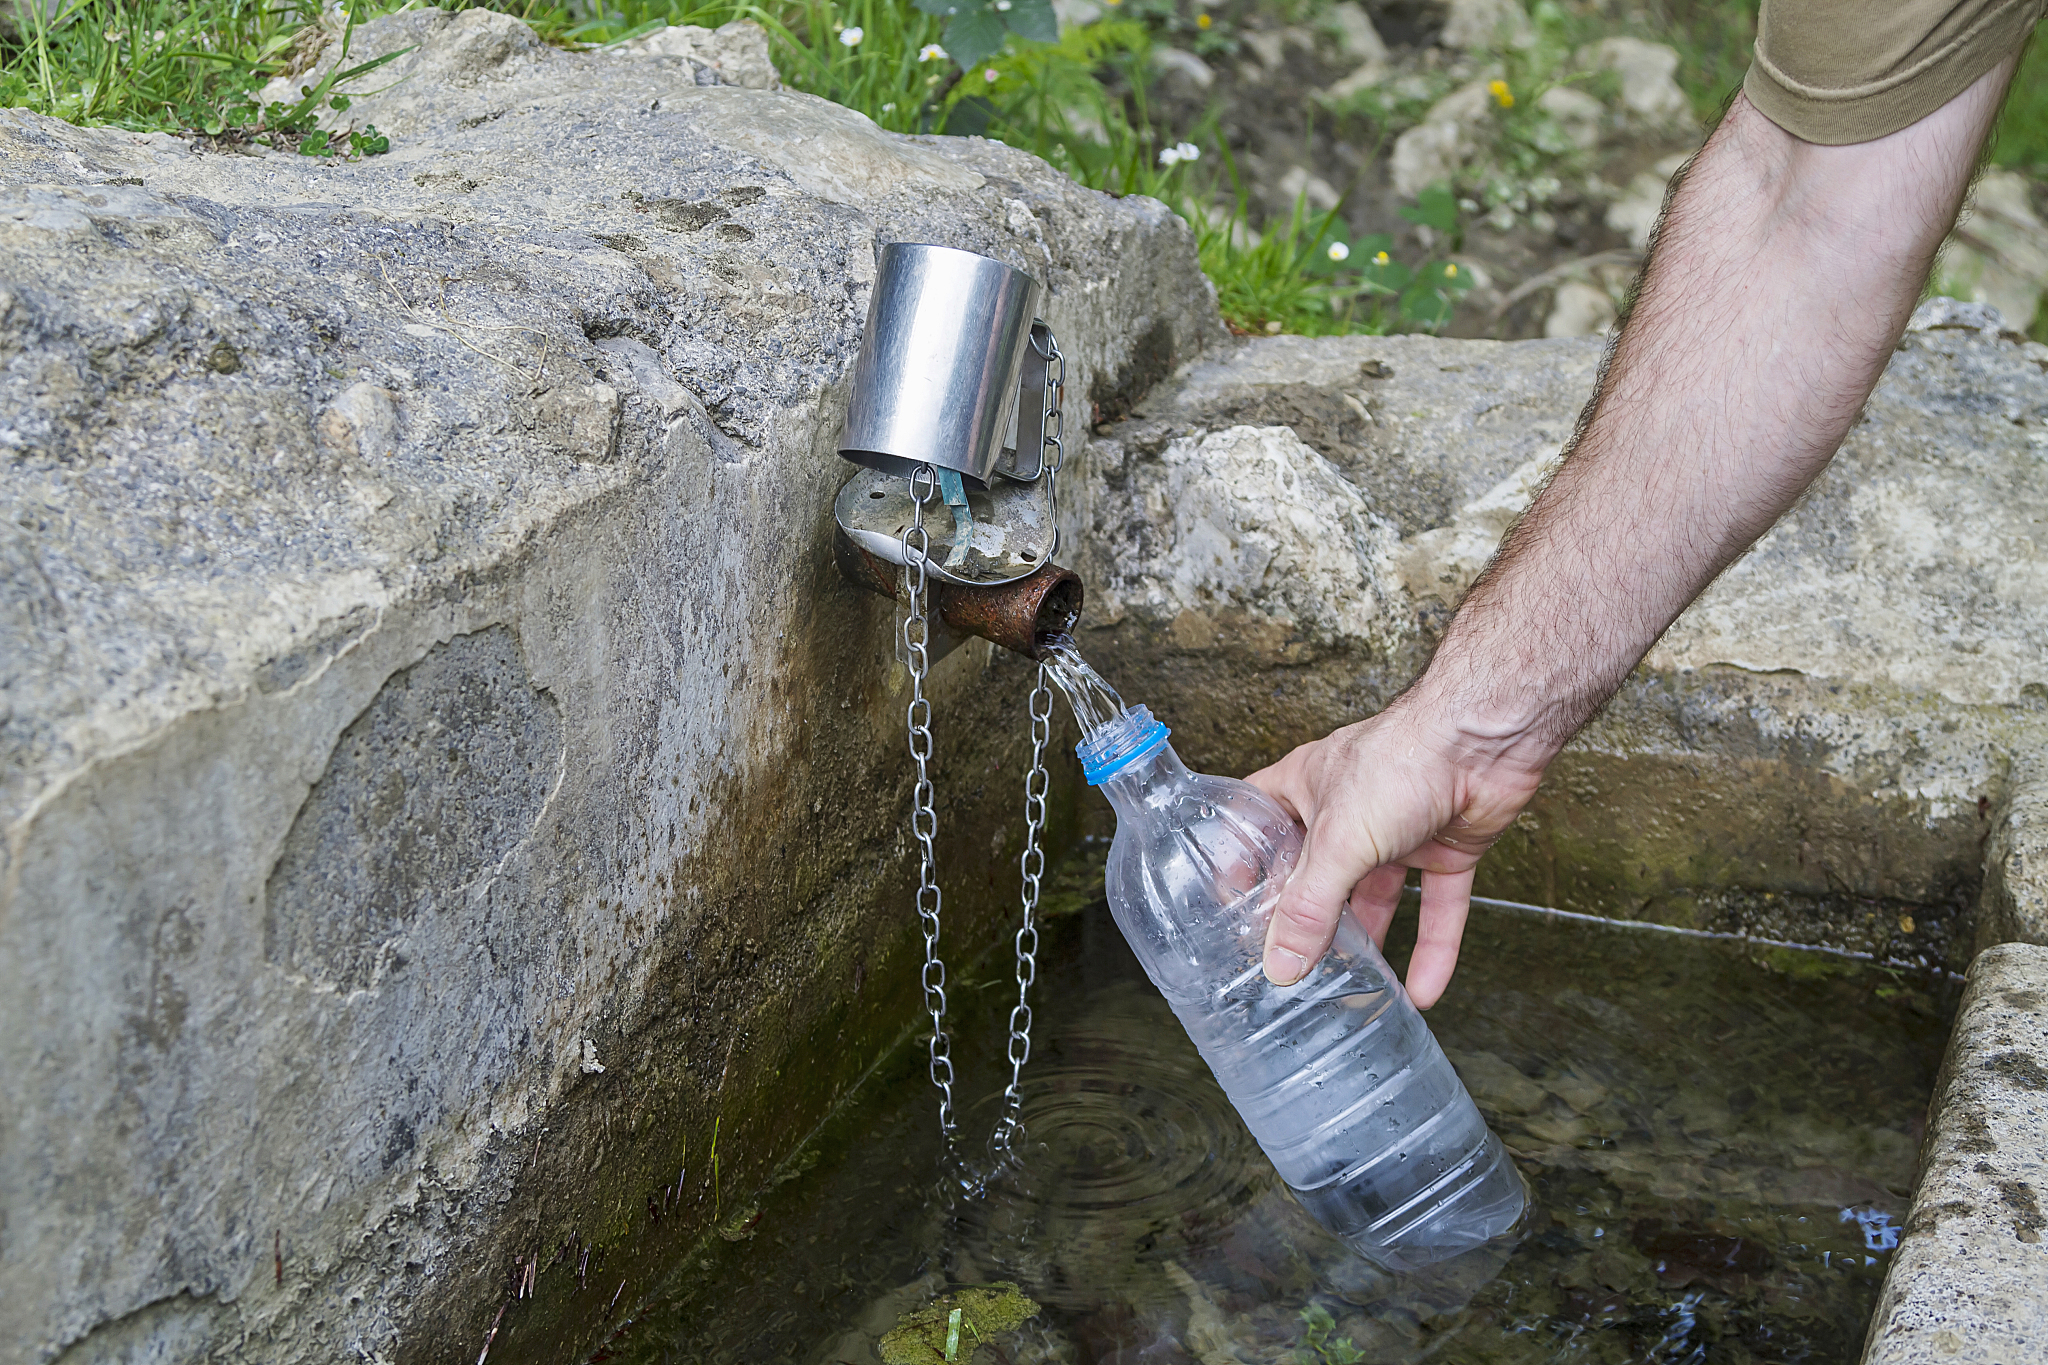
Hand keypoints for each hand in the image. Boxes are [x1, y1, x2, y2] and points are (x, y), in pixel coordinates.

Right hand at [1245, 703, 1544, 1007]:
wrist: (1485, 741)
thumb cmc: (1405, 757)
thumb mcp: (1338, 841)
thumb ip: (1309, 907)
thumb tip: (1281, 963)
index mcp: (1305, 788)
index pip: (1257, 826)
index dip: (1240, 864)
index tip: (1230, 910)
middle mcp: (1347, 809)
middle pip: (1317, 873)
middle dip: (1308, 919)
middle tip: (1290, 964)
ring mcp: (1398, 830)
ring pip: (1377, 896)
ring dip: (1369, 941)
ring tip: (1352, 989)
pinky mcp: (1445, 848)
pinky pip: (1436, 908)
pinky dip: (1433, 948)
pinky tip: (1423, 989)